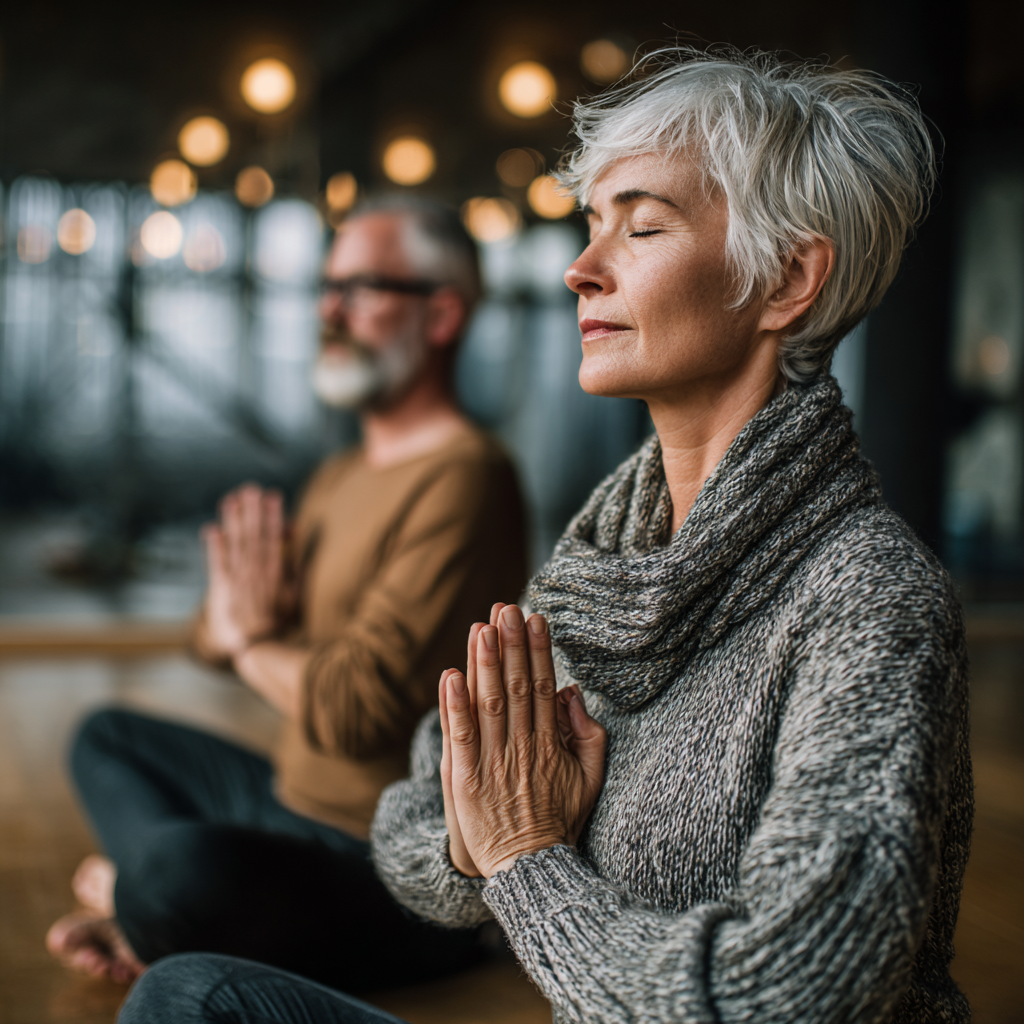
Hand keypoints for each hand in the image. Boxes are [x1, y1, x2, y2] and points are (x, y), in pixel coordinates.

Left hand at [201, 485, 285, 659]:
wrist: (256, 647)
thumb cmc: (278, 619)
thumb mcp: (295, 592)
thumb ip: (296, 563)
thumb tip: (298, 534)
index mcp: (276, 573)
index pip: (274, 539)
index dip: (273, 516)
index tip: (273, 496)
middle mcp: (256, 574)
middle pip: (254, 537)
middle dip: (252, 512)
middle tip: (250, 488)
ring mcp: (238, 581)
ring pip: (236, 546)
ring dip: (233, 522)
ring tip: (231, 500)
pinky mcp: (221, 590)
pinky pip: (217, 565)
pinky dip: (214, 547)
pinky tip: (211, 529)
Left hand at [439, 604, 606, 878]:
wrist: (530, 868)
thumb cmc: (560, 819)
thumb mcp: (590, 779)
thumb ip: (589, 735)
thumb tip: (572, 691)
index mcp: (550, 744)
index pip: (541, 686)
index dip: (537, 650)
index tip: (534, 618)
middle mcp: (521, 748)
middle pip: (514, 687)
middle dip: (510, 645)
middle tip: (506, 608)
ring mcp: (492, 763)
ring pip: (488, 705)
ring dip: (483, 664)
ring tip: (481, 628)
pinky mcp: (465, 781)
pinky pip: (460, 737)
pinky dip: (454, 706)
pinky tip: (450, 676)